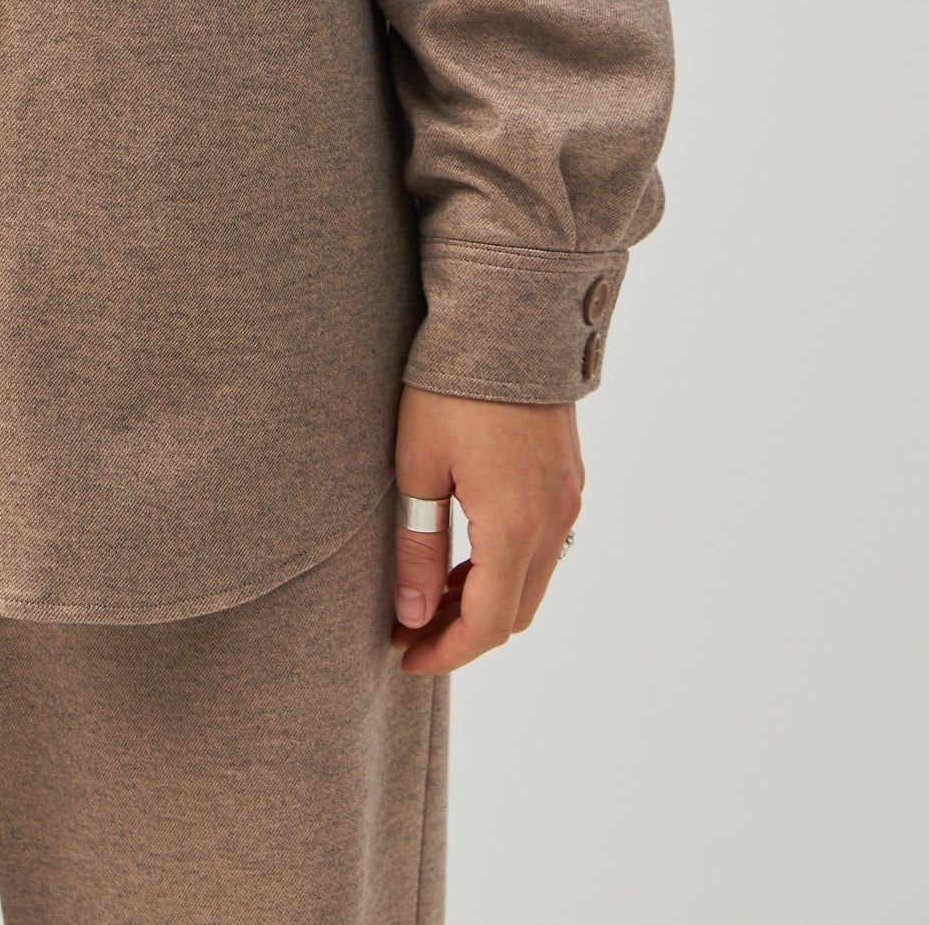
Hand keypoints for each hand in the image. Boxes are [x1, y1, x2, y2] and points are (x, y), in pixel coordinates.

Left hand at [390, 383, 581, 673]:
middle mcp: (554, 521)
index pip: (488, 624)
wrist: (507, 319)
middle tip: (411, 627)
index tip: (406, 656)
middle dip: (464, 632)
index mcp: (515, 525)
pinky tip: (465, 551)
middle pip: (516, 612)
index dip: (446, 652)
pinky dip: (507, 566)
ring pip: (533, 581)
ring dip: (487, 599)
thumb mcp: (418, 468)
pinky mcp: (568, 479)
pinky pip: (544, 547)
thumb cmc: (451, 389)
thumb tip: (413, 613)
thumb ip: (417, 548)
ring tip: (430, 591)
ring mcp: (568, 500)